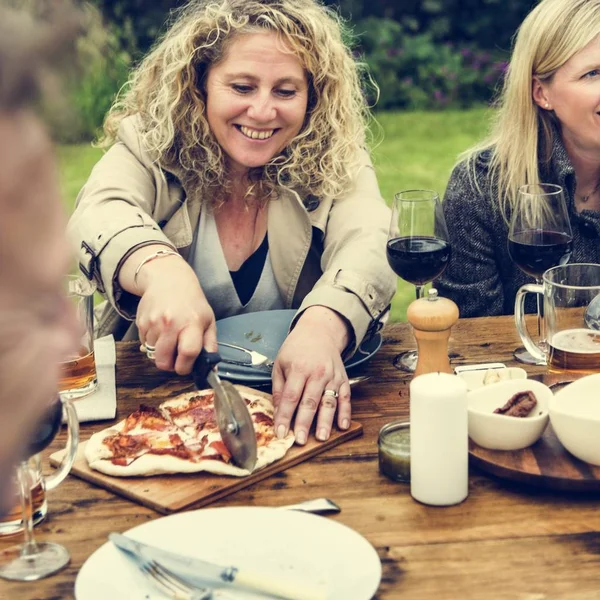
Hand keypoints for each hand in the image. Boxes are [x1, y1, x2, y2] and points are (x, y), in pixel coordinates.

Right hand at [135, 256, 216, 373]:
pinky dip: (152, 344)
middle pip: (164, 361)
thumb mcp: (208, 320)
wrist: (169, 280)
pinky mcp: (141, 322)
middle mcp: (171, 323)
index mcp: (192, 323)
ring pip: (153, 354)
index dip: (186, 367)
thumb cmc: (192, 303)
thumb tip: (212, 369)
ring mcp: (153, 323)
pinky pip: (144, 344)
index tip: (186, 367)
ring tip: (170, 339)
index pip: (188, 353)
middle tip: (176, 358)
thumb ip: (210, 344)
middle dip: (170, 365)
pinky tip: (161, 332)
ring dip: (161, 353)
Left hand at [272, 307, 350, 444]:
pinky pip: (346, 398)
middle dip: (305, 422)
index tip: (281, 432)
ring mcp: (332, 376)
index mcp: (298, 368)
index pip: (291, 396)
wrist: (319, 332)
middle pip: (310, 401)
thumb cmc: (296, 349)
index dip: (285, 416)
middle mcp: (317, 373)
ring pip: (329, 402)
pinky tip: (342, 426)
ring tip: (322, 437)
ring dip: (326, 421)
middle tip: (300, 440)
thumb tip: (277, 413)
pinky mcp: (344, 379)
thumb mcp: (280, 363)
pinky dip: (345, 412)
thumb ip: (278, 388)